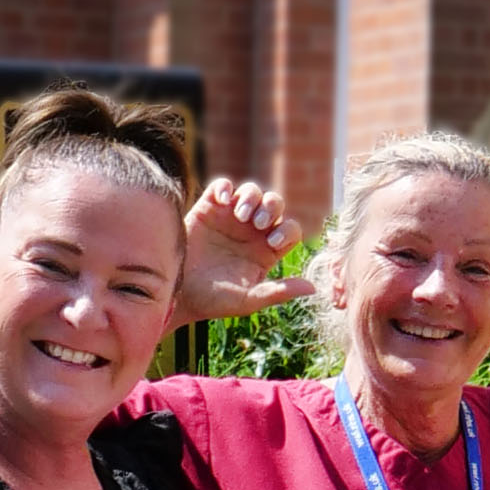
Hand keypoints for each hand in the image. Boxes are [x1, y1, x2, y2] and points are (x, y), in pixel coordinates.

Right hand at [181, 174, 305, 320]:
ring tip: (240, 215)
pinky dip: (225, 187)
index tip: (272, 244)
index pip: (290, 230)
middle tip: (258, 224)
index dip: (287, 231)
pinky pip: (222, 187)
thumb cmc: (212, 301)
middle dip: (271, 208)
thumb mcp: (248, 300)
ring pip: (251, 191)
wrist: (176, 293)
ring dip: (251, 197)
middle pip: (274, 204)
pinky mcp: (207, 209)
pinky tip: (223, 201)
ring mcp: (229, 218)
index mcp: (266, 251)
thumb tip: (313, 288)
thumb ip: (279, 292)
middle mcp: (251, 232)